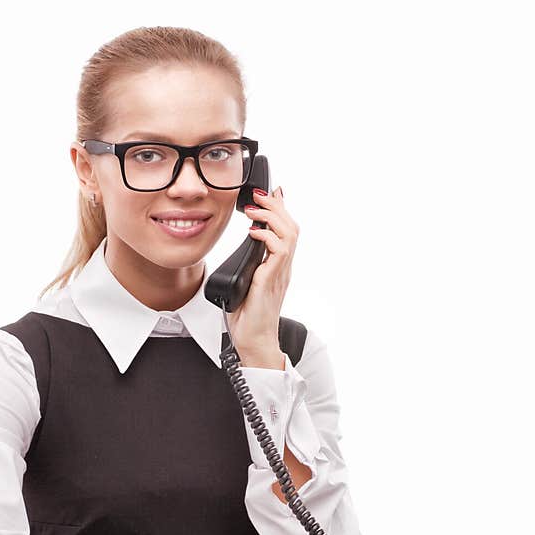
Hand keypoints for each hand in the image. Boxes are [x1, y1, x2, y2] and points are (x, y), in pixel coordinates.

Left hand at [227, 186, 298, 363]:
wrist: (253, 341)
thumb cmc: (247, 318)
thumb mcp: (245, 283)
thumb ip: (248, 266)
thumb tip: (242, 251)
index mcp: (277, 267)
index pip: (286, 231)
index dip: (281, 209)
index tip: (272, 192)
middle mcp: (283, 268)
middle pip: (291, 227)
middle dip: (276, 206)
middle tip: (260, 195)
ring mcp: (280, 274)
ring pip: (289, 234)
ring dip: (273, 216)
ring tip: (255, 209)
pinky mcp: (271, 281)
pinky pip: (279, 252)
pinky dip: (268, 237)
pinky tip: (253, 232)